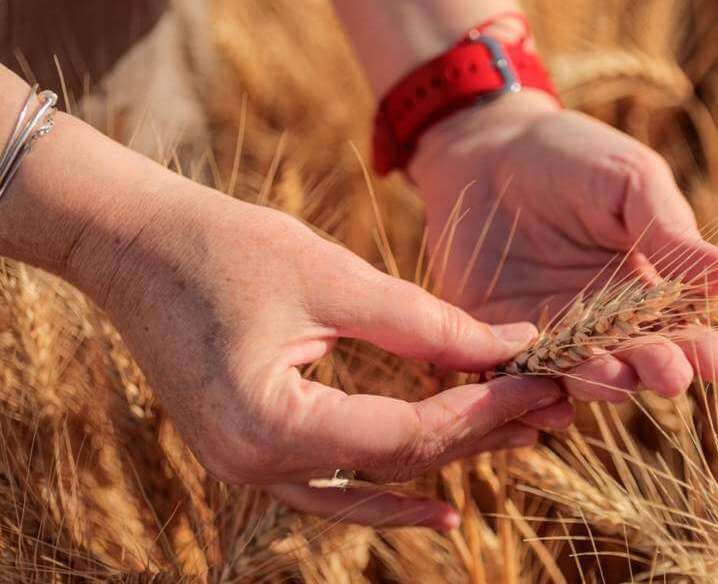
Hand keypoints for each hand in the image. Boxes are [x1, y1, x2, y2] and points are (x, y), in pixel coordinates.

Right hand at [68, 177, 572, 529]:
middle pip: (396, 466)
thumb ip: (425, 322)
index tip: (542, 381)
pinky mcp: (250, 453)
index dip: (483, 409)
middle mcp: (255, 466)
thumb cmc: (222, 246)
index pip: (408, 435)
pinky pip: (332, 488)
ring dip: (443, 466)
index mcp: (272, 424)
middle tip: (549, 413)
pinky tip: (439, 502)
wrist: (132, 245)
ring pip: (369, 486)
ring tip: (517, 447)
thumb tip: (512, 341)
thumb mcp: (332, 277)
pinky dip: (386, 491)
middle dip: (477, 435)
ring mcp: (247, 469)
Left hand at [409, 90, 717, 401]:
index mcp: (649, 286)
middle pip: (639, 360)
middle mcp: (607, 322)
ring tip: (617, 381)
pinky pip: (521, 375)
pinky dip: (535, 395)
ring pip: (584, 374)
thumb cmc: (573, 156)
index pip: (684, 328)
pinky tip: (550, 406)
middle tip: (670, 376)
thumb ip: (672, 234)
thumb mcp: (631, 184)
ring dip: (602, 384)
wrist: (486, 148)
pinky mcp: (501, 339)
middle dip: (657, 370)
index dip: (702, 349)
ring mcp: (555, 334)